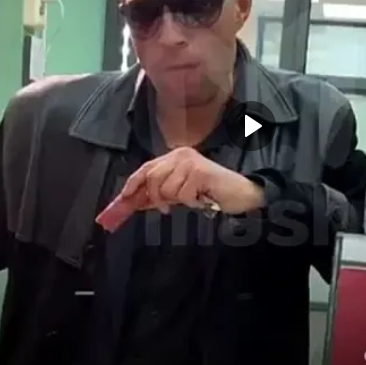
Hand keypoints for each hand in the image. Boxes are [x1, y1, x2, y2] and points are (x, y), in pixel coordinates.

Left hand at [96, 147, 265, 231]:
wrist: (242, 193)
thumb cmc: (212, 193)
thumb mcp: (181, 192)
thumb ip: (161, 193)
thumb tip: (136, 201)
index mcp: (176, 156)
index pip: (147, 167)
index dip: (133, 183)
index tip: (123, 198)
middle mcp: (181, 155)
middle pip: (153, 179)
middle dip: (156, 198)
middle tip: (166, 209)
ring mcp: (191, 163)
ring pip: (167, 190)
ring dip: (179, 201)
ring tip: (195, 198)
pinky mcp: (200, 173)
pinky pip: (183, 196)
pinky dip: (192, 203)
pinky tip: (203, 199)